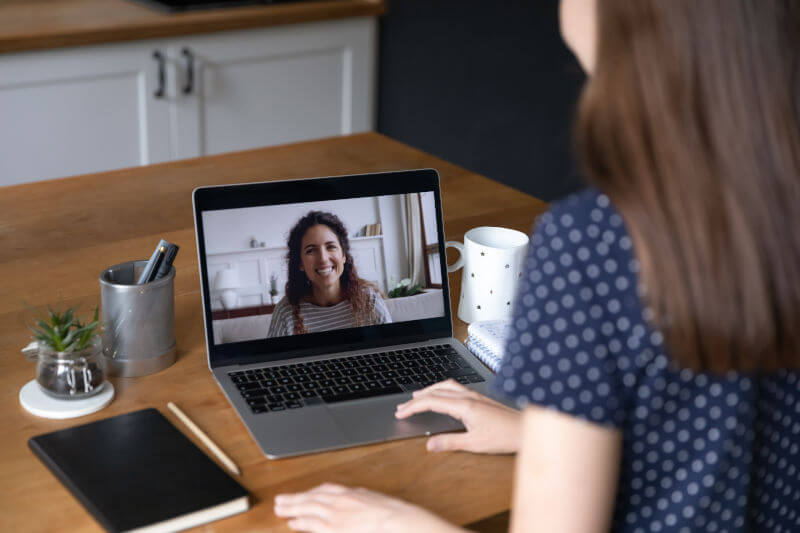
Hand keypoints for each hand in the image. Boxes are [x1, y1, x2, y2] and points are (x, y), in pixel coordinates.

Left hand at [274, 483, 462, 532]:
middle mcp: (344, 501)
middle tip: (281, 500)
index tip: (304, 495)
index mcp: (355, 494)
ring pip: (310, 508)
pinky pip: (314, 524)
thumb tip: (361, 501)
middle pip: (314, 497)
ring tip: (280, 509)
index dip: (312, 493)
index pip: (327, 490)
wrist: (404, 523)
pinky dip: (301, 522)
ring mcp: (339, 514)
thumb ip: (366, 502)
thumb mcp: (380, 503)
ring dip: (293, 507)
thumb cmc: (398, 517)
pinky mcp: (336, 528)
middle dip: (296, 498)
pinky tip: (292, 523)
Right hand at [395, 379, 520, 453]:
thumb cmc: (504, 436)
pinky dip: (441, 390)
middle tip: (402, 407)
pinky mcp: (479, 398)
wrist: (525, 429)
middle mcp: (468, 396)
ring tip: (417, 397)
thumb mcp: (474, 444)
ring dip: (429, 390)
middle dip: (417, 399)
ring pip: (445, 386)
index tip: (401, 413)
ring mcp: (474, 395)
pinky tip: (442, 396)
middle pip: (435, 392)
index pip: (431, 402)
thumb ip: (450, 443)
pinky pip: (454, 388)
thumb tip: (429, 445)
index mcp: (464, 406)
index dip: (413, 407)